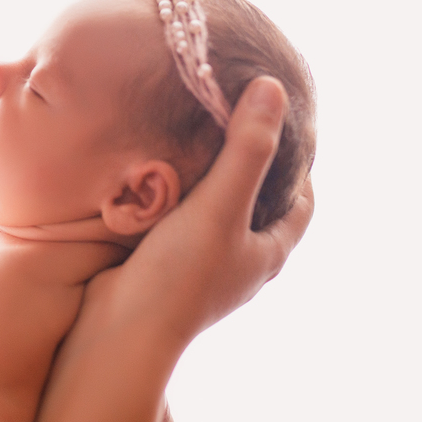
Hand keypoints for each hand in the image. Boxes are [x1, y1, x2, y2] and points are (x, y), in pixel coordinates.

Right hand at [34, 76, 313, 421]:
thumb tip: (273, 88)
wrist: (119, 333)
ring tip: (193, 141)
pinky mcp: (166, 269)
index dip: (298, 164)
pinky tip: (156, 178)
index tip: (278, 124)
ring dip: (209, 181)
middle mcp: (240, 263)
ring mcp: (202, 268)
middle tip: (231, 123)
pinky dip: (177, 198)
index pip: (302, 202)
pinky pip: (181, 224)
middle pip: (259, 206)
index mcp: (267, 253)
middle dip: (251, 167)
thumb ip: (246, 149)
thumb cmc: (178, 276)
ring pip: (215, 215)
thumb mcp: (219, 205)